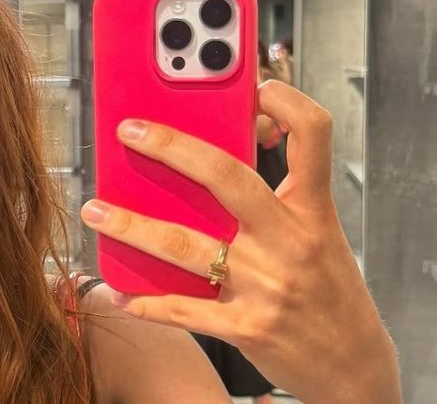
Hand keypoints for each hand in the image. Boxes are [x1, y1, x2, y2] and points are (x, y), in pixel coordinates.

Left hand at [80, 81, 400, 403]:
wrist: (354, 366)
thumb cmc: (328, 291)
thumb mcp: (317, 234)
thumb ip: (274, 197)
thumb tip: (210, 158)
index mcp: (312, 211)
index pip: (313, 137)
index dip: (287, 102)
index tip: (254, 84)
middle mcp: (290, 242)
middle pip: (226, 177)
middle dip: (171, 147)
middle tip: (128, 130)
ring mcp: (267, 285)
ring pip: (186, 246)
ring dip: (133, 227)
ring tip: (95, 211)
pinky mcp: (247, 327)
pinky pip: (184, 309)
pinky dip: (146, 303)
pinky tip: (119, 294)